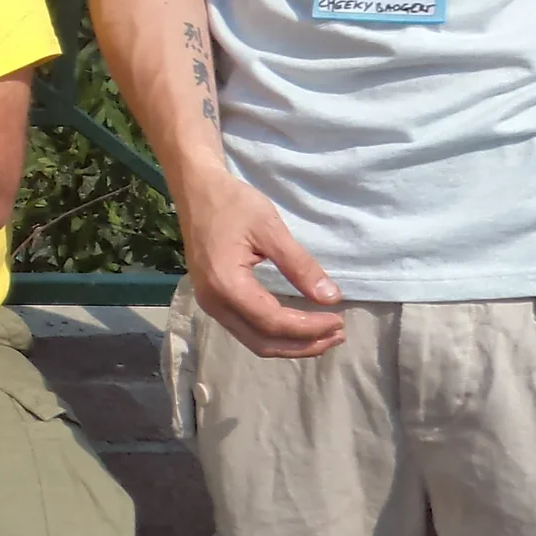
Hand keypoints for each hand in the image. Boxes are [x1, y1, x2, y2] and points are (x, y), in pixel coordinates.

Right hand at [178, 168, 345, 358]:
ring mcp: (211, 304)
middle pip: (263, 342)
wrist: (196, 190)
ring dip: (290, 344)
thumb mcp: (271, 229)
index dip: (309, 327)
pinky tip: (297, 327)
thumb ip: (300, 266)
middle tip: (338, 335)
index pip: (274, 322)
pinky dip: (275, 335)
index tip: (339, 320)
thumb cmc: (232, 204)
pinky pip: (246, 330)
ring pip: (254, 341)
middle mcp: (214, 303)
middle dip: (303, 345)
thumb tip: (331, 298)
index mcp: (227, 285)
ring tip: (323, 335)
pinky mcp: (213, 300)